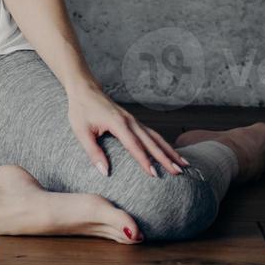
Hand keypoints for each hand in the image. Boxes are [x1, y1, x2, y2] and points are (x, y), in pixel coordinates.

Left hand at [66, 85, 189, 177]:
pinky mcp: (134, 121)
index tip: (154, 174)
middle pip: (151, 142)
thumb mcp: (81, 132)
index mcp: (117, 123)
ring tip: (183, 164)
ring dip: (170, 151)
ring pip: (156, 137)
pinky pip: (152, 134)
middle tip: (178, 172)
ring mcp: (134, 120)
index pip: (134, 146)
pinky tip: (171, 152)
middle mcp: (130, 121)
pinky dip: (163, 144)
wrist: (85, 90)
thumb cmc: (81, 110)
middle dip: (165, 158)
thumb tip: (104, 172)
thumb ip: (93, 152)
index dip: (144, 161)